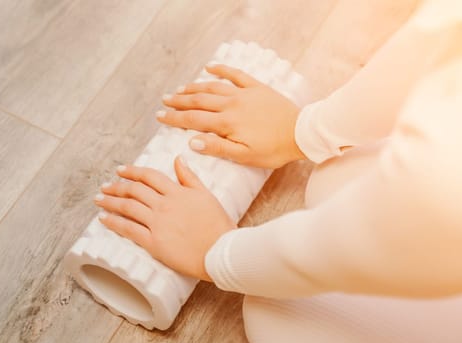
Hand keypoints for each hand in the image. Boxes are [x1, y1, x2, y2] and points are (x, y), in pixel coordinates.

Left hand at [94, 156, 235, 280]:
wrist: (221, 251)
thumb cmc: (218, 226)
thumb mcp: (206, 195)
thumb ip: (190, 177)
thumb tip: (178, 159)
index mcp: (177, 192)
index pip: (149, 176)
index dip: (132, 171)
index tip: (121, 170)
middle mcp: (164, 205)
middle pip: (134, 190)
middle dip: (117, 186)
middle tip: (105, 186)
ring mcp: (158, 223)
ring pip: (128, 207)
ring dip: (110, 201)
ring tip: (99, 199)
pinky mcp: (154, 242)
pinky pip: (128, 229)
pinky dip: (113, 223)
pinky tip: (104, 219)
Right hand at [159, 63, 305, 168]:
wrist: (301, 133)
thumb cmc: (274, 149)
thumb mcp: (245, 156)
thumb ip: (218, 148)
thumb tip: (192, 141)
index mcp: (227, 123)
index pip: (194, 120)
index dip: (175, 118)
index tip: (160, 116)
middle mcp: (232, 105)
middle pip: (199, 101)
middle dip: (179, 101)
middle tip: (164, 100)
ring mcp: (244, 93)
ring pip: (213, 87)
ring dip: (194, 87)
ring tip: (180, 89)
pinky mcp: (257, 87)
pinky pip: (235, 74)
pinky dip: (221, 70)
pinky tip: (209, 67)